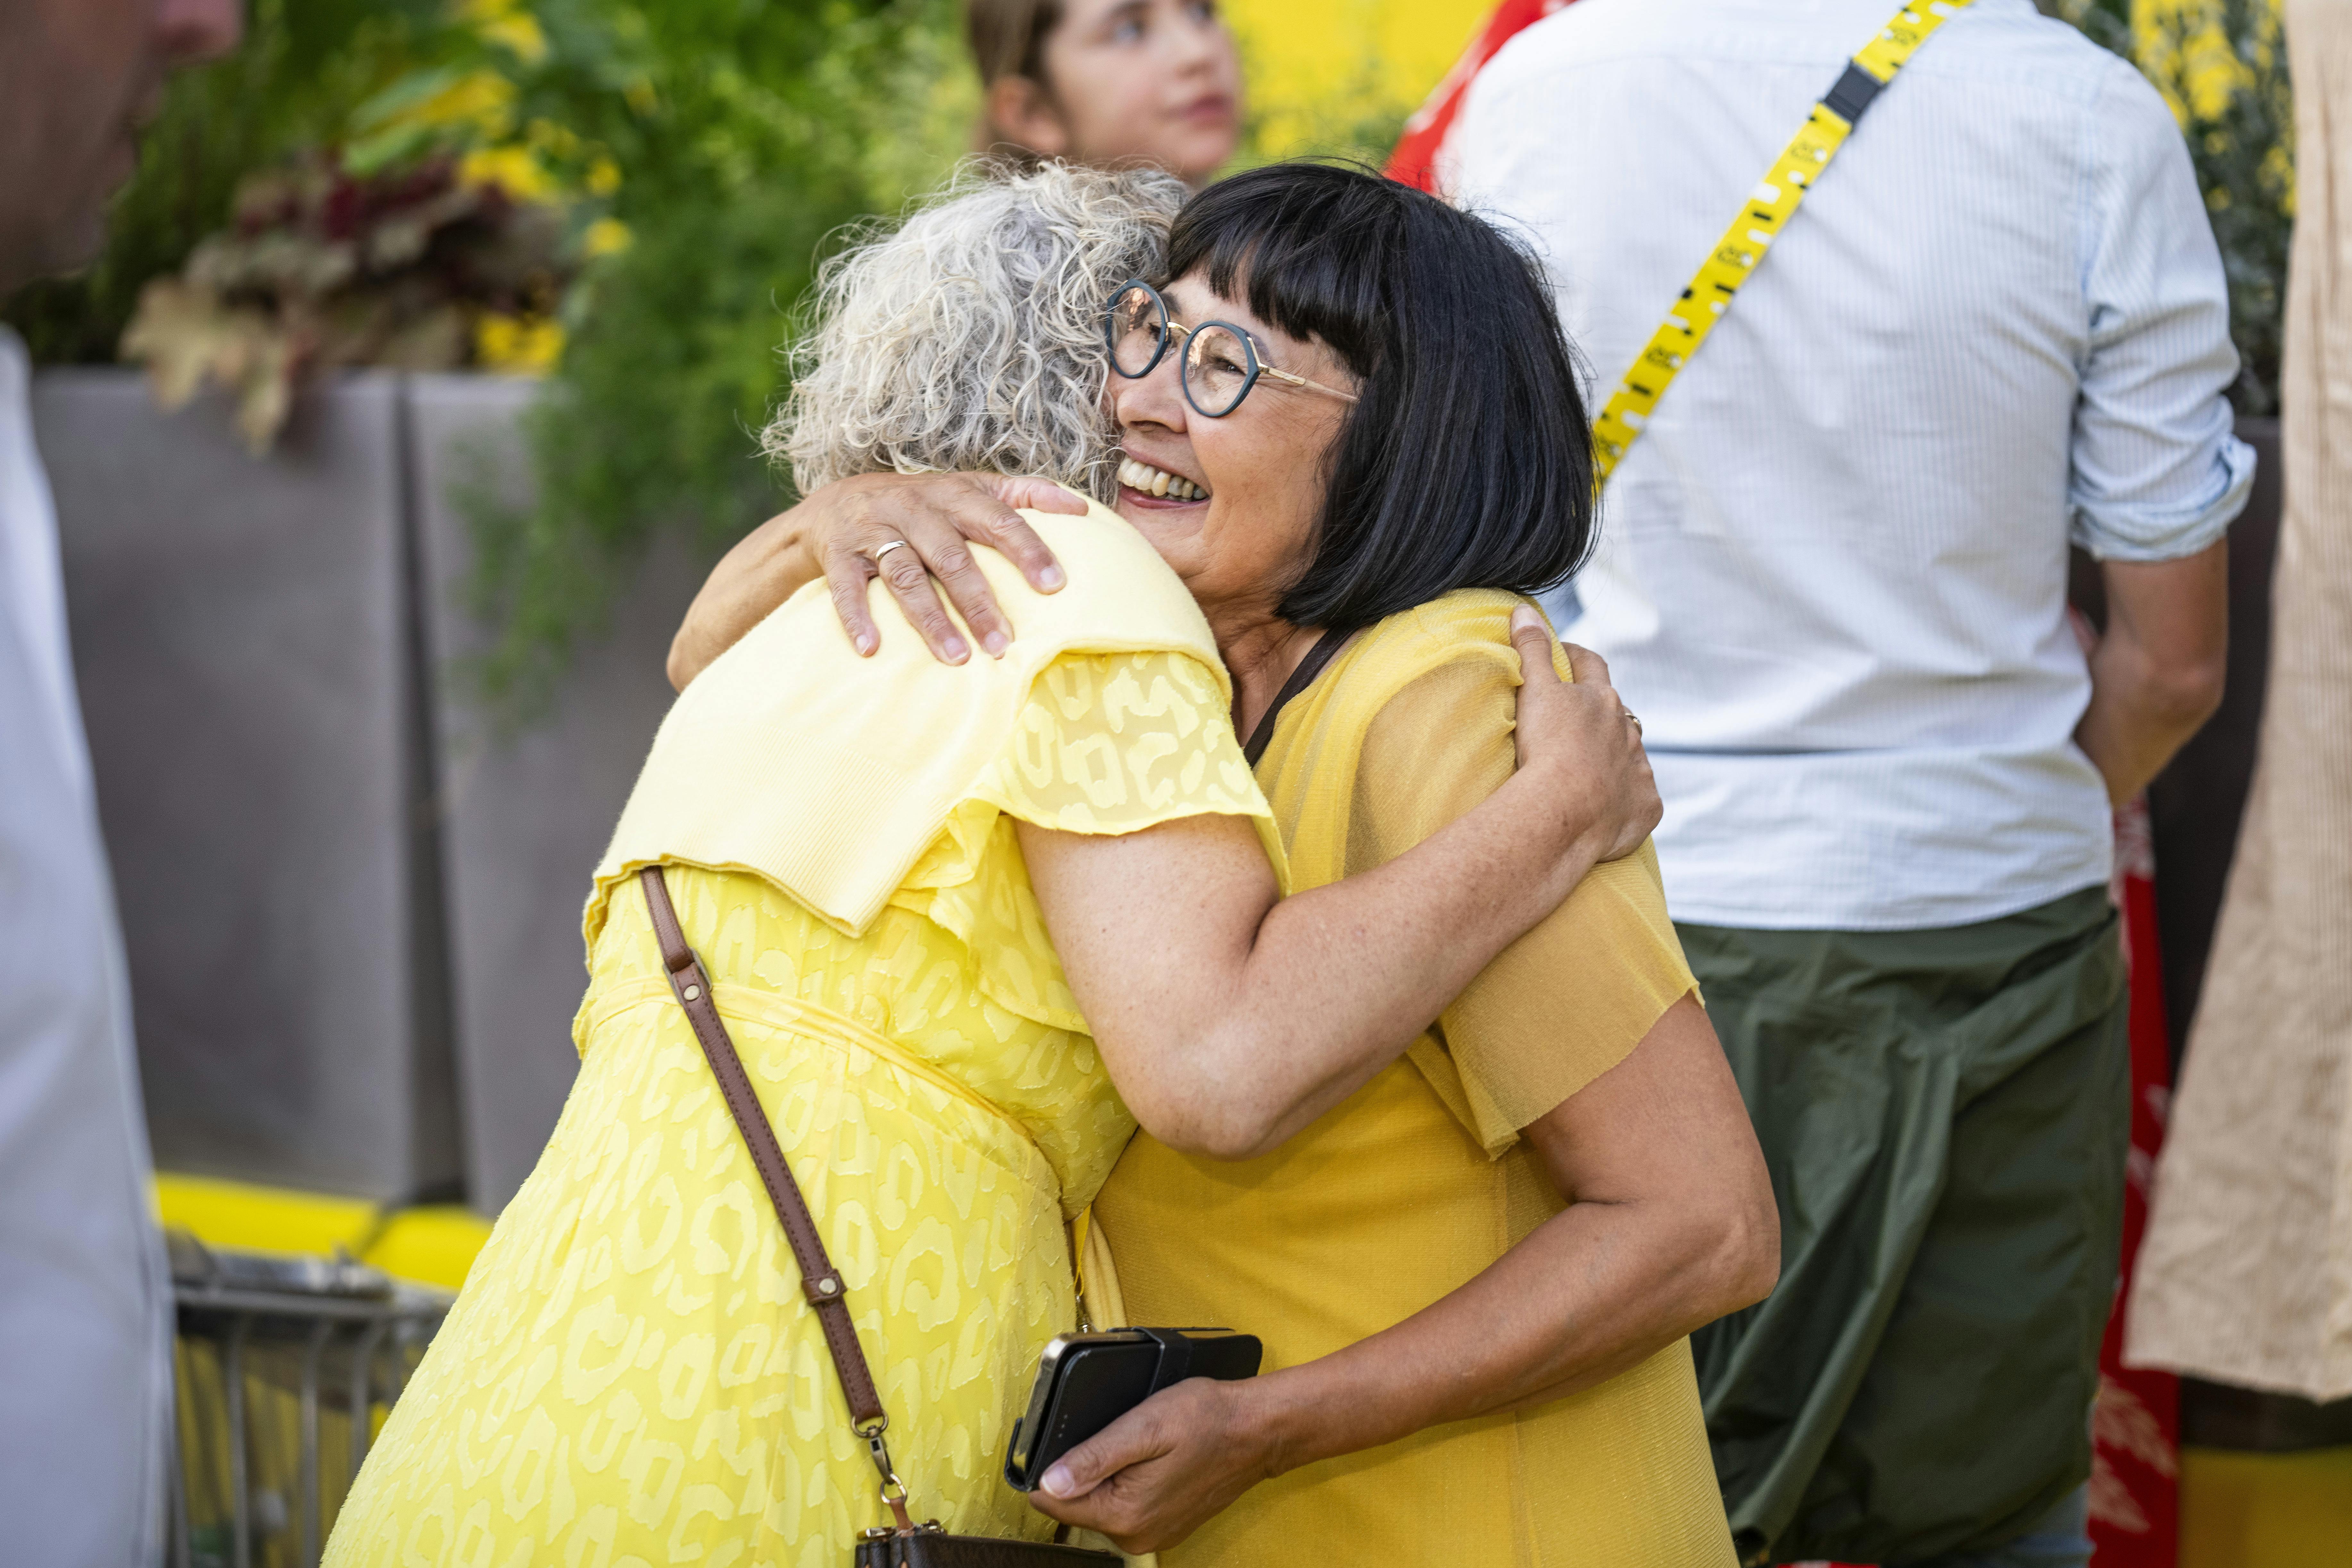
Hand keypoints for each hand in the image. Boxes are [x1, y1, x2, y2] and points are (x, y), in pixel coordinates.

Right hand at [665, 471, 1079, 688]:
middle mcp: (913, 507)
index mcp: (952, 493)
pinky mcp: (838, 554)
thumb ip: (1023, 495)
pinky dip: (857, 618)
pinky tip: (872, 649)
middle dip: (979, 601)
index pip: (997, 518)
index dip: (1026, 549)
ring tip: (957, 658)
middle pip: (951, 555)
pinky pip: (846, 588)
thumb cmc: (921, 504)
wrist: (835, 504)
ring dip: (931, 619)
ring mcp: (873, 530)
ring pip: (904, 575)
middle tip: (1003, 645)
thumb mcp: (968, 489)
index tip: (1054, 585)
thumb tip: (1082, 508)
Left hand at [1027, 1377, 1281, 1554]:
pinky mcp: (1165, 1525)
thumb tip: (1048, 1482)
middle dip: (1086, 1469)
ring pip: (1102, 1503)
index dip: (1053, 1466)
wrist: (1256, 1431)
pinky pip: (1128, 1505)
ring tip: (1141, 1445)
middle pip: (1077, 1503)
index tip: (1077, 1440)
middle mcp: (1134, 1535)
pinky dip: (1131, 1482)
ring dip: (1110, 1474)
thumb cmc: (1206, 1421)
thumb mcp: (1143, 1427)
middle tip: (1120, 1436)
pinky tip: (1153, 1460)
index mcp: (1124, 1514)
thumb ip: (1092, 1458)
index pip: (1051, 1501)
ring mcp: (1152, 1533)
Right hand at [1508, 606, 1659, 862]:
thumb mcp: (1534, 690)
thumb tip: (1525, 610)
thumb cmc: (1548, 747)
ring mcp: (1639, 769)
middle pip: (1617, 712)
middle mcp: (1627, 731)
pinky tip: (1607, 807)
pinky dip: (1626, 798)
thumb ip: (1531, 649)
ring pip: (1630, 755)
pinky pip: (1639, 797)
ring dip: (1615, 756)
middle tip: (1574, 721)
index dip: (1574, 656)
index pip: (1591, 665)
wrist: (1566, 811)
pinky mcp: (1645, 805)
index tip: (1560, 655)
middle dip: (1600, 712)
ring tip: (1588, 768)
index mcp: (1601, 699)